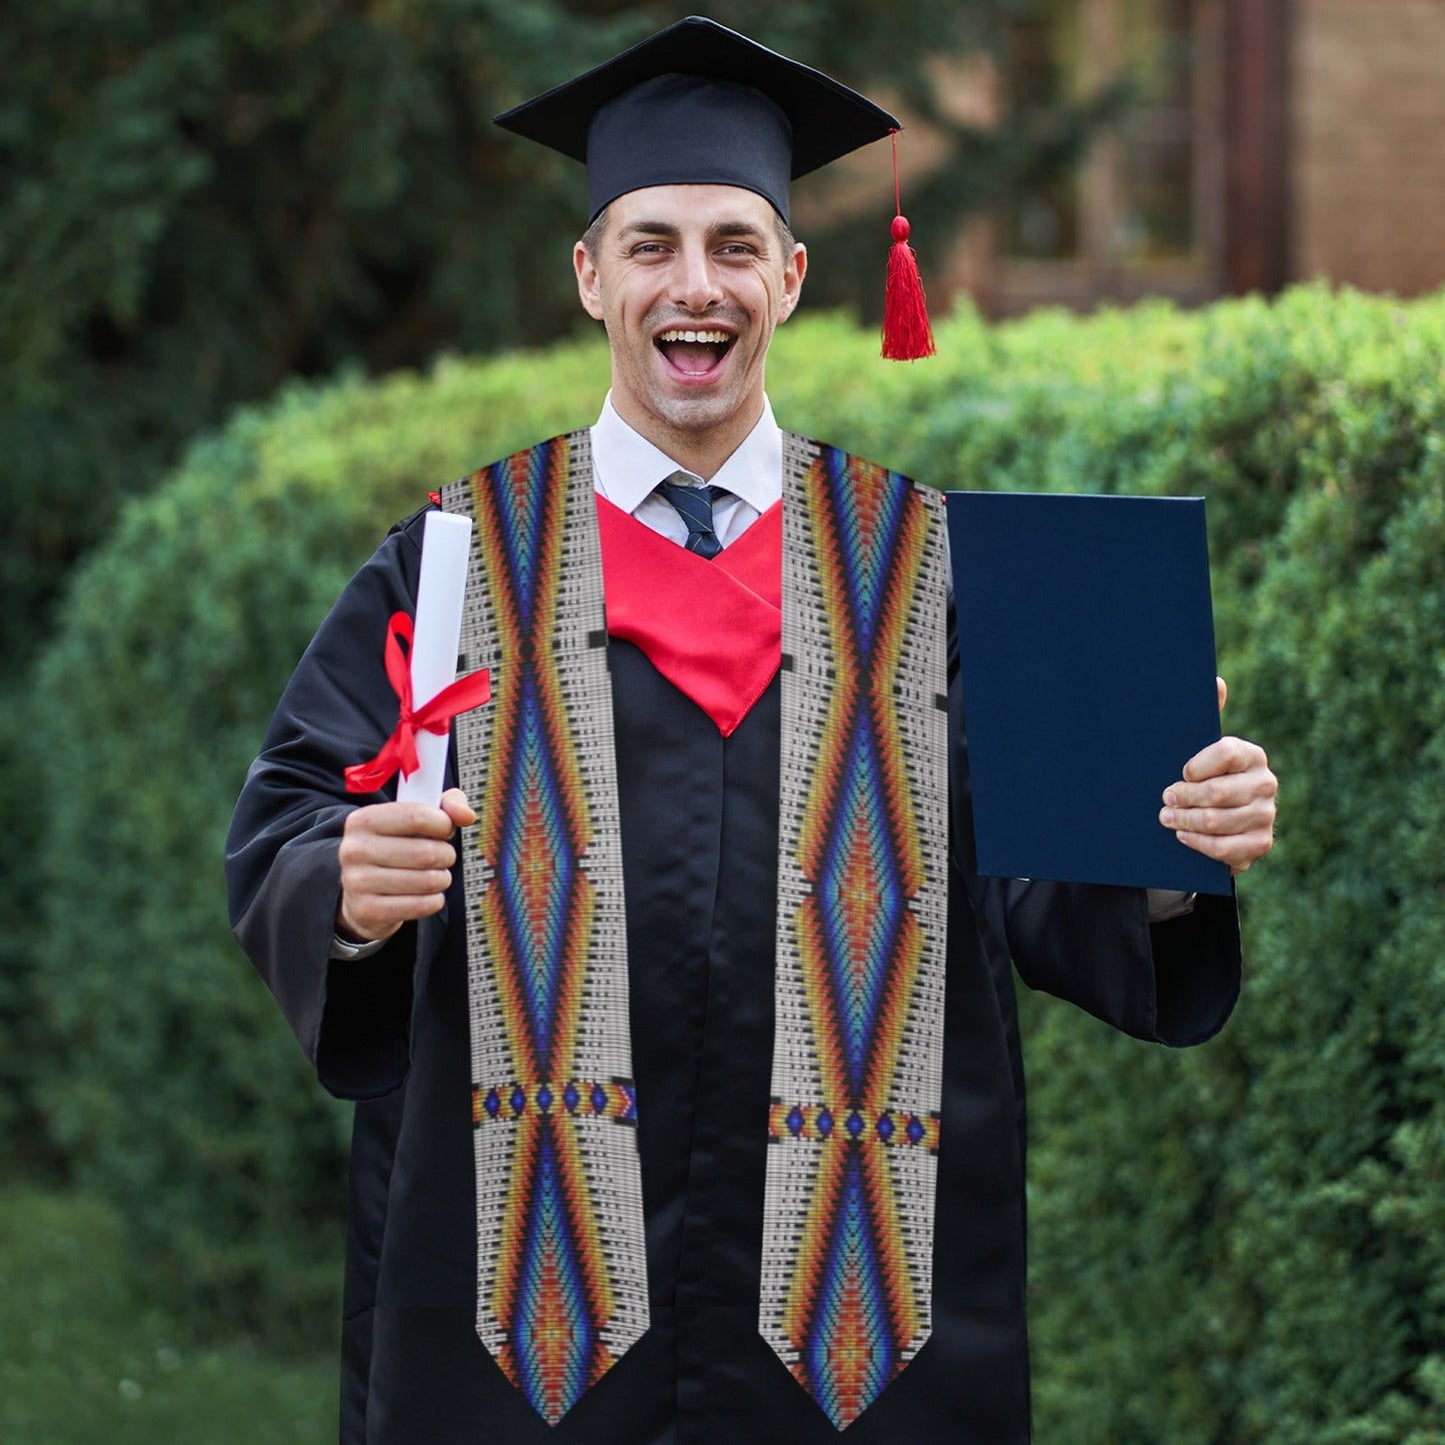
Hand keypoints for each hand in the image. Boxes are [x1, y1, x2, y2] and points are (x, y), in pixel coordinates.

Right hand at [336, 787, 475, 942]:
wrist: (362, 892)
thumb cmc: (396, 847)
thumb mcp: (415, 817)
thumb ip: (446, 806)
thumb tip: (467, 815)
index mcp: (363, 820)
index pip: (416, 816)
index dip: (443, 824)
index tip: (446, 829)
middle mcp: (354, 849)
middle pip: (426, 852)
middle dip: (446, 855)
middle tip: (443, 856)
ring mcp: (357, 882)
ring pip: (427, 881)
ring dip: (442, 879)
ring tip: (435, 875)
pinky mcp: (367, 910)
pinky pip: (421, 905)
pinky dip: (434, 900)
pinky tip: (427, 895)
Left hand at [1159, 678, 1276, 873]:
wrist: (1219, 820)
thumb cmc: (1203, 777)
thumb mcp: (1199, 748)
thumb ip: (1206, 715)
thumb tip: (1216, 681)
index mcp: (1251, 755)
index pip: (1225, 753)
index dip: (1196, 765)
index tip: (1180, 772)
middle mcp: (1265, 783)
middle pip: (1217, 792)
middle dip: (1183, 797)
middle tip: (1164, 799)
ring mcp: (1266, 815)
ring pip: (1217, 821)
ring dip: (1185, 821)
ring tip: (1166, 818)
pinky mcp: (1260, 843)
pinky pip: (1225, 848)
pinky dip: (1199, 843)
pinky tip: (1183, 836)